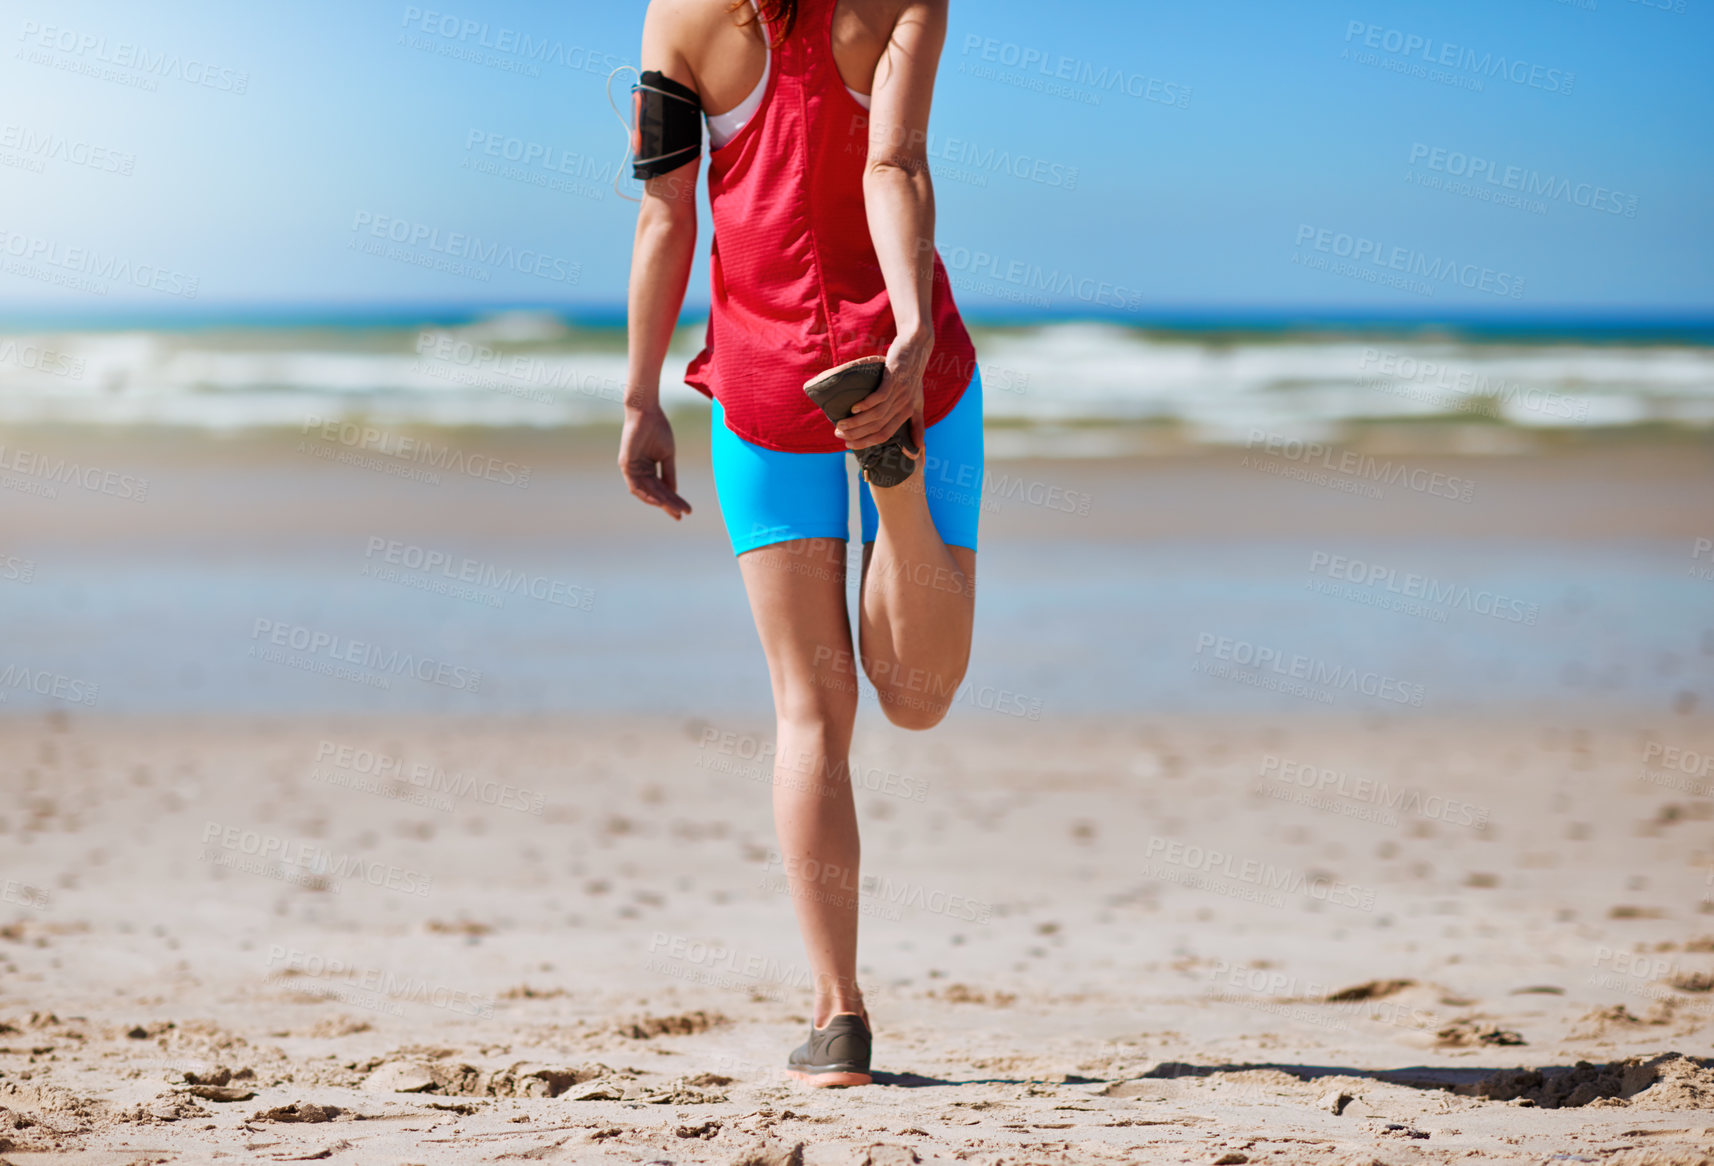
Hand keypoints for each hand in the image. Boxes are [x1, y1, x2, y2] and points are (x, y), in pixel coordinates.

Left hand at [619, 404, 691, 519]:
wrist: (647, 412)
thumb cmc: (658, 429)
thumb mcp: (667, 455)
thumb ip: (669, 474)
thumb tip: (674, 493)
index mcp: (649, 468)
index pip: (662, 489)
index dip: (674, 500)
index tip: (687, 510)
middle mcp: (639, 471)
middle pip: (656, 493)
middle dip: (669, 505)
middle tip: (682, 515)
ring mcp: (631, 469)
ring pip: (646, 492)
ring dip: (660, 502)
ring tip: (674, 510)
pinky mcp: (625, 465)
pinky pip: (634, 486)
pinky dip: (645, 495)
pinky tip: (657, 502)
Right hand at [834, 330, 930, 456]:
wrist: (916, 347)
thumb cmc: (913, 376)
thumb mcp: (918, 402)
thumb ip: (917, 425)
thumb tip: (918, 450)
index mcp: (907, 413)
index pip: (885, 435)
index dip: (866, 442)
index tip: (849, 444)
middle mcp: (903, 405)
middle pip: (878, 427)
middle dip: (856, 434)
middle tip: (838, 434)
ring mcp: (899, 392)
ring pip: (876, 414)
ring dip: (856, 422)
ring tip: (840, 424)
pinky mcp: (893, 377)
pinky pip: (879, 396)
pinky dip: (866, 404)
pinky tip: (854, 408)